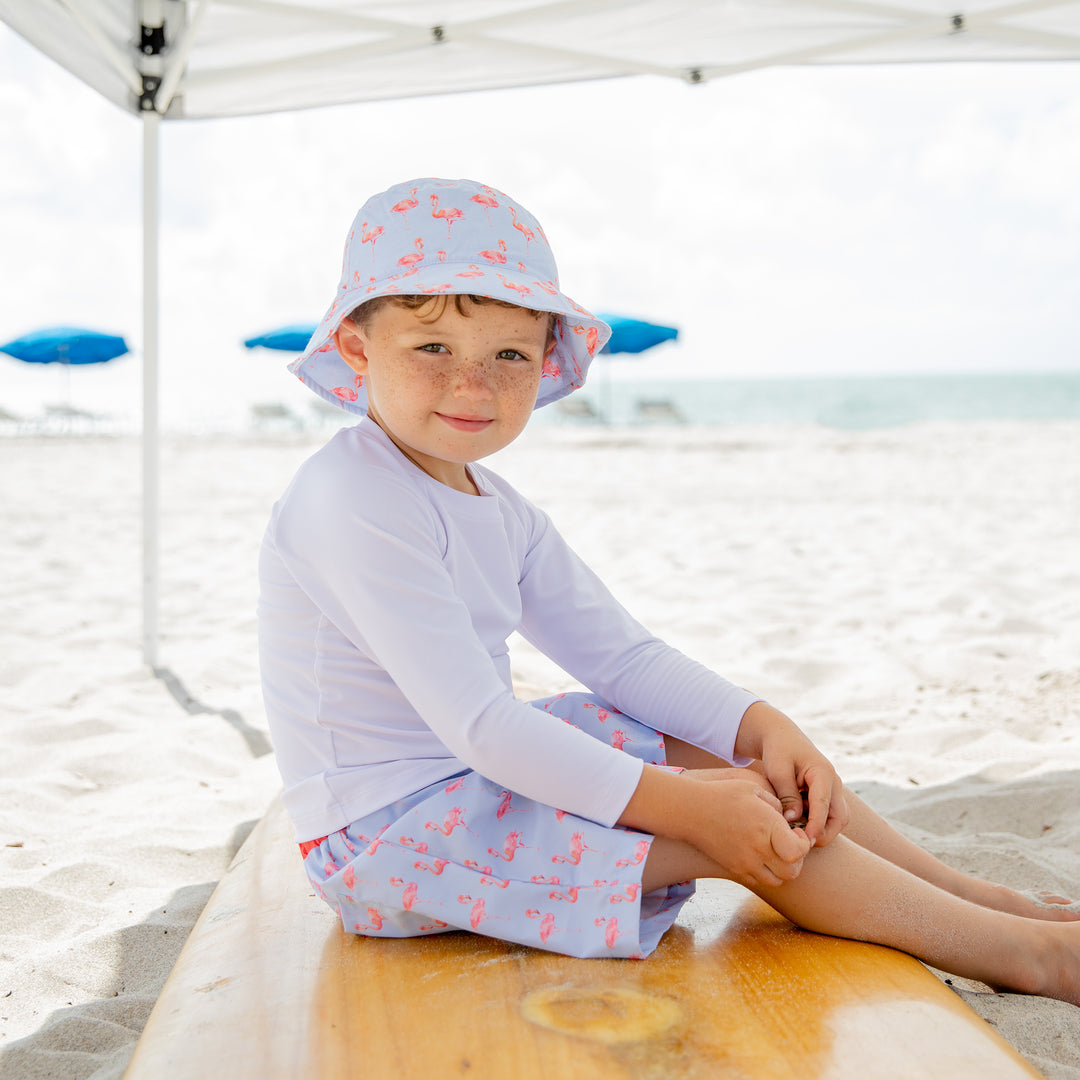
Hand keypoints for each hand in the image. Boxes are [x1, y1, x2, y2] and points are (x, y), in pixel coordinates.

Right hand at [681, 776, 811, 888]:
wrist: (691, 810)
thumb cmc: (723, 794)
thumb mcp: (753, 788)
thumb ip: (776, 803)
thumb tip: (787, 818)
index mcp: (767, 827)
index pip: (798, 851)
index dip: (803, 843)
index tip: (795, 831)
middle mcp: (758, 849)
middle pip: (792, 871)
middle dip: (797, 859)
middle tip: (789, 843)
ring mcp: (745, 863)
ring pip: (777, 880)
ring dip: (782, 868)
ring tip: (775, 851)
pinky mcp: (734, 869)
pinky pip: (758, 880)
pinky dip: (765, 872)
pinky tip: (759, 854)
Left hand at [736, 702, 847, 846]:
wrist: (781, 737)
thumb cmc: (778, 751)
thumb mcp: (777, 770)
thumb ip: (787, 795)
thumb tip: (794, 820)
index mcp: (823, 772)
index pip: (824, 805)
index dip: (816, 826)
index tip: (806, 842)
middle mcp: (834, 782)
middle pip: (840, 817)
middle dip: (824, 833)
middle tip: (802, 843)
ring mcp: (833, 789)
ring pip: (837, 819)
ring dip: (821, 829)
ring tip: (797, 833)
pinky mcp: (827, 794)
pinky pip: (829, 815)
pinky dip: (817, 823)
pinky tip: (797, 823)